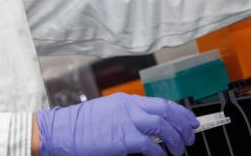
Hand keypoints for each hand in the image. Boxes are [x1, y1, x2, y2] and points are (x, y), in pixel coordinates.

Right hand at [35, 93, 198, 155]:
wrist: (59, 131)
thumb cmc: (78, 127)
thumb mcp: (106, 113)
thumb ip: (126, 117)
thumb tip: (144, 128)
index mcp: (126, 101)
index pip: (161, 103)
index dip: (179, 112)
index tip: (189, 120)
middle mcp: (130, 107)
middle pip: (167, 111)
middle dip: (183, 124)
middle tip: (190, 136)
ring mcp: (127, 121)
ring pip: (163, 126)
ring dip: (176, 139)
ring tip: (179, 150)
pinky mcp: (124, 138)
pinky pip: (151, 145)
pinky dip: (160, 153)